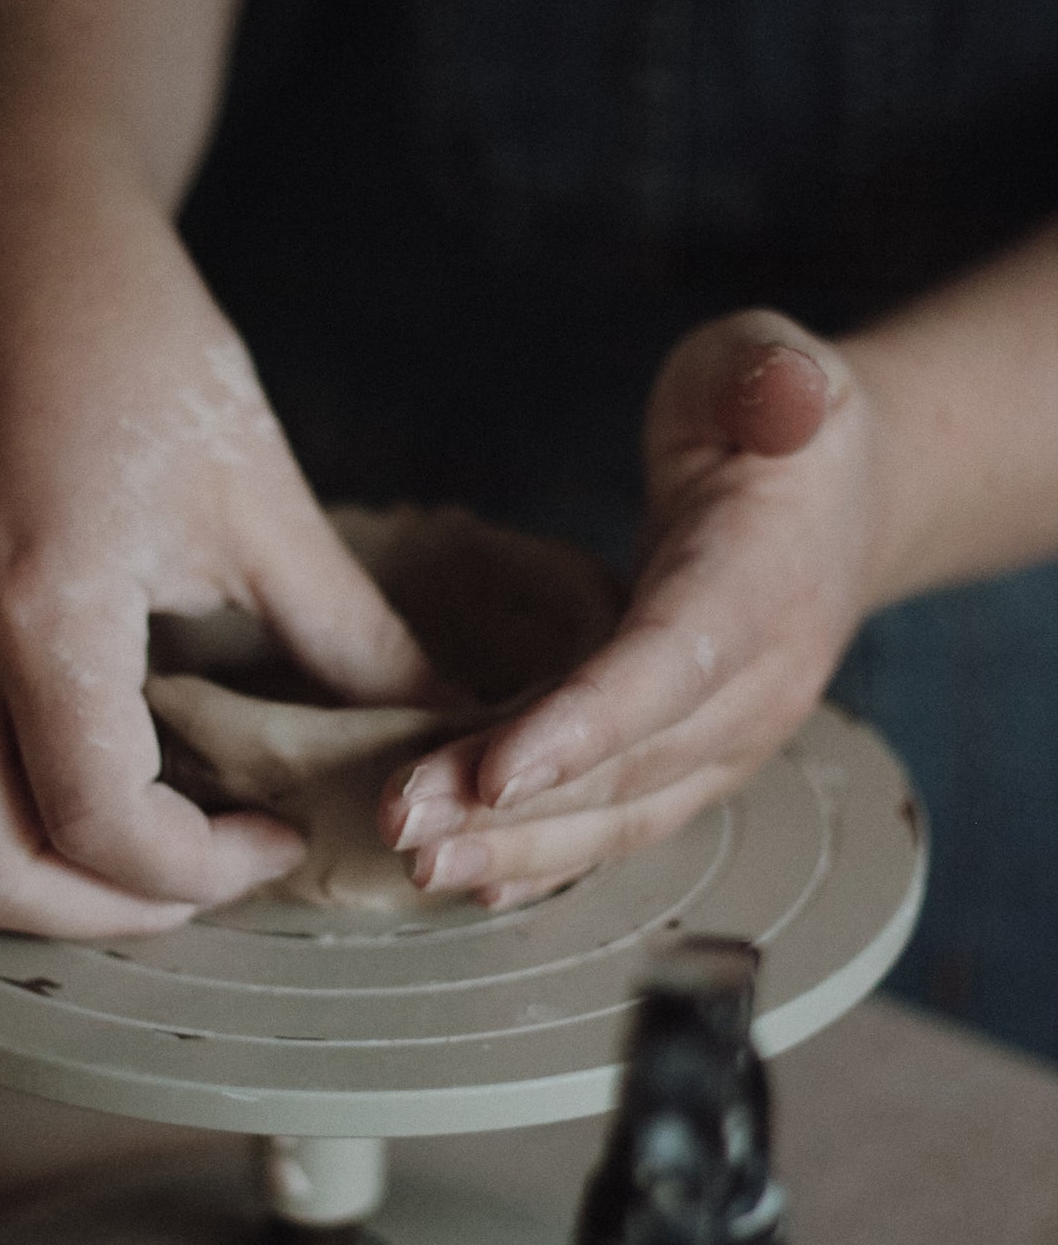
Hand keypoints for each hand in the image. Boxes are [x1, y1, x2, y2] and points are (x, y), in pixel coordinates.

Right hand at [0, 199, 435, 936]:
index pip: (102, 826)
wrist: (15, 251)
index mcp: (43, 612)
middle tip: (207, 875)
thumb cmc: (138, 349)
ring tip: (128, 858)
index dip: (204, 871)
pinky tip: (57, 797)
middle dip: (110, 914)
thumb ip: (348, 632)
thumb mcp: (262, 500)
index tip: (277, 836)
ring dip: (25, 890)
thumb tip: (437, 716)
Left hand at [380, 309, 881, 905]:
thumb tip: (785, 396)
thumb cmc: (776, 422)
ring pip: (622, 812)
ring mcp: (731, 736)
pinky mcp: (697, 759)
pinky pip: (623, 822)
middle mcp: (760, 684)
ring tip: (418, 862)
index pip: (673, 666)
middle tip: (402, 819)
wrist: (841, 498)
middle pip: (630, 763)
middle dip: (515, 805)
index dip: (586, 724)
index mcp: (767, 582)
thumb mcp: (771, 364)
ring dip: (518, 848)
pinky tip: (478, 880)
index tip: (495, 770)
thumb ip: (766, 380)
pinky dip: (551, 856)